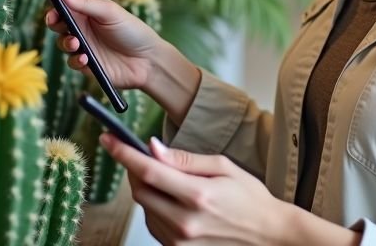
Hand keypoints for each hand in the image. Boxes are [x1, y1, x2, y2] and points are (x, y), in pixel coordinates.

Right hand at [26, 0, 162, 90]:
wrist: (148, 62)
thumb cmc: (132, 31)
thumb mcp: (110, 12)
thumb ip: (85, 3)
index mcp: (88, 7)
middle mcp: (82, 24)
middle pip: (56, 18)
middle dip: (52, 18)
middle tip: (55, 20)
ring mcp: (83, 44)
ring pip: (61, 40)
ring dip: (65, 41)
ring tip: (77, 44)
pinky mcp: (85, 63)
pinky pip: (70, 60)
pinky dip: (75, 59)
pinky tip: (86, 59)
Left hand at [100, 134, 292, 244]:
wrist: (268, 235)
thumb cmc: (250, 197)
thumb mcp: (223, 167)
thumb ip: (185, 159)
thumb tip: (153, 148)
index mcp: (198, 195)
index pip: (148, 170)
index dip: (123, 153)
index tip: (107, 139)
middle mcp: (186, 222)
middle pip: (140, 191)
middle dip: (134, 170)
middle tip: (140, 156)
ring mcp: (181, 241)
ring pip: (144, 210)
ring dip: (146, 190)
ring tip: (165, 181)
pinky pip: (154, 226)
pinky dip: (154, 209)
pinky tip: (170, 200)